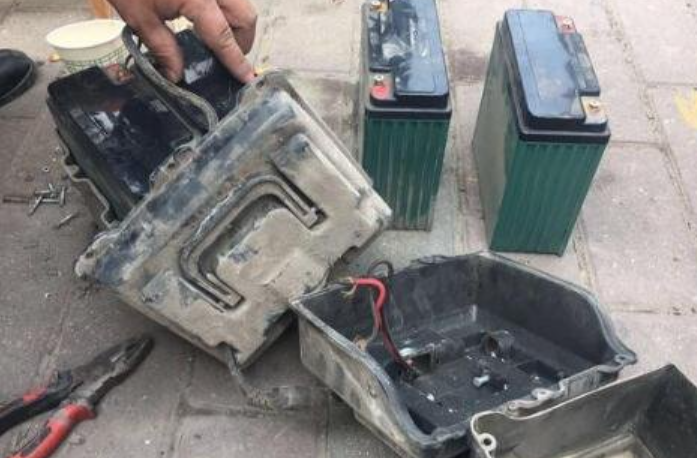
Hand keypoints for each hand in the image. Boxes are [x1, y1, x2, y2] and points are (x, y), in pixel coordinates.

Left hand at [109, 0, 256, 82]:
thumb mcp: (140, 18)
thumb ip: (163, 48)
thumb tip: (176, 76)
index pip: (224, 37)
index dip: (236, 60)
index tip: (248, 78)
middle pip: (245, 17)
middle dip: (242, 41)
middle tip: (227, 58)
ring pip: (240, 4)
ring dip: (235, 25)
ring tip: (215, 40)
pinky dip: (224, 11)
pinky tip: (206, 20)